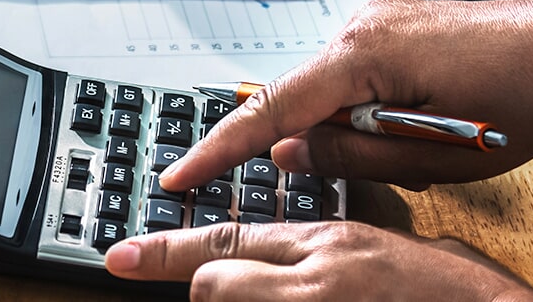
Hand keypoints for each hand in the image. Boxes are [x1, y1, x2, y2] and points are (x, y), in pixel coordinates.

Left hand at [104, 221, 532, 301]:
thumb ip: (354, 253)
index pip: (232, 236)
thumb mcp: (413, 254)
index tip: (118, 257)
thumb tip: (314, 262)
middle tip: (216, 301)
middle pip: (213, 277)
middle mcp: (322, 277)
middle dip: (206, 293)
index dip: (165, 250)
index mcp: (339, 242)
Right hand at [161, 0, 532, 190]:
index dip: (220, 148)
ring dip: (340, 129)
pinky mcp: (384, 29)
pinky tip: (407, 127)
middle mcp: (355, 31)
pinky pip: (347, 78)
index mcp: (363, 59)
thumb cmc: (523, 95)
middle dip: (301, 145)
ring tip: (415, 147)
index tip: (178, 175)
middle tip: (357, 171)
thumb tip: (287, 156)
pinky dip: (356, 110)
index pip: (271, 110)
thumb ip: (352, 157)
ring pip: (323, 92)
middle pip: (295, 100)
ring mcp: (368, 24)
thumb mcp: (438, 156)